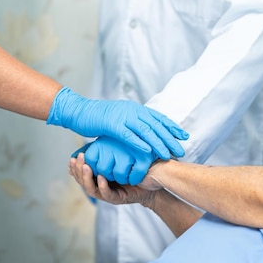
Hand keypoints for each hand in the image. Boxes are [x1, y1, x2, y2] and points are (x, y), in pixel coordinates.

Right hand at [47, 87, 187, 158]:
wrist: (78, 111)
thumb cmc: (99, 117)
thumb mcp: (120, 116)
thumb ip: (133, 121)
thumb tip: (146, 127)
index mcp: (135, 109)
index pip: (158, 118)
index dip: (172, 127)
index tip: (184, 136)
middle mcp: (132, 111)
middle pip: (155, 125)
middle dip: (170, 138)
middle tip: (181, 149)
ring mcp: (122, 117)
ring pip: (145, 131)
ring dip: (158, 143)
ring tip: (168, 154)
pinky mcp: (111, 125)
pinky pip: (128, 135)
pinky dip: (139, 143)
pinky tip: (148, 151)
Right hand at [69, 153, 155, 205]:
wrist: (151, 179)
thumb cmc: (133, 166)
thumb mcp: (116, 155)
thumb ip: (104, 151)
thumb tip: (90, 142)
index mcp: (97, 177)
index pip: (80, 174)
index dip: (75, 167)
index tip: (72, 157)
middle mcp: (100, 186)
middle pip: (83, 182)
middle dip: (79, 170)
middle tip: (79, 159)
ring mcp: (108, 194)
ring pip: (91, 190)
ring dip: (87, 178)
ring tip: (86, 166)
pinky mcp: (118, 198)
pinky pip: (107, 194)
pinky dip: (102, 186)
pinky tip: (100, 177)